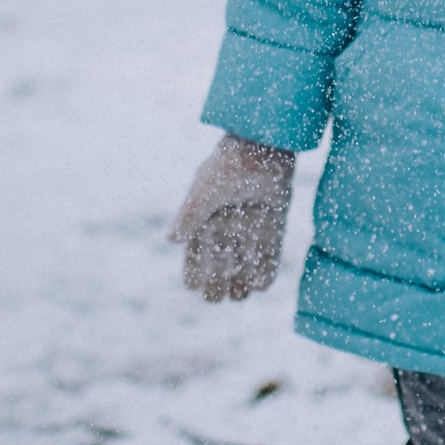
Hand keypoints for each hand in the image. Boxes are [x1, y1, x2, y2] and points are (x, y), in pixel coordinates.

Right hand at [169, 134, 294, 301]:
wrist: (264, 147)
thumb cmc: (228, 167)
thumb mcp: (204, 191)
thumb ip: (189, 215)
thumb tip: (171, 240)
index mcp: (204, 223)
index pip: (195, 258)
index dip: (195, 274)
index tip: (196, 286)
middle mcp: (226, 229)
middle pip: (219, 267)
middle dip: (217, 285)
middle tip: (218, 297)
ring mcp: (250, 229)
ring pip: (243, 264)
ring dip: (241, 282)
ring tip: (240, 295)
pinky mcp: (273, 226)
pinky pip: (269, 255)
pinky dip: (266, 271)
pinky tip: (261, 286)